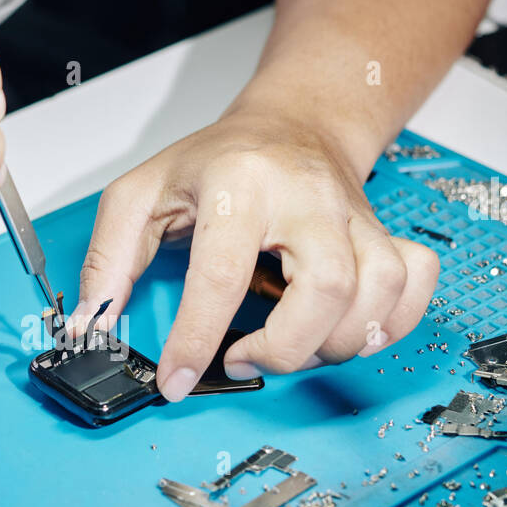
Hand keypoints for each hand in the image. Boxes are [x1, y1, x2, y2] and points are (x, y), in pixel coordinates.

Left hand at [72, 107, 438, 400]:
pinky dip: (391, 324)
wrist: (290, 125)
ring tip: (289, 347)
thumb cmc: (215, 163)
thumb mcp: (141, 195)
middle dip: (285, 348)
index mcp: (239, 184)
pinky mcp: (385, 235)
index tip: (176, 381)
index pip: (223, 274)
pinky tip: (347, 331)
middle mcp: (307, 199)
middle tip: (243, 359)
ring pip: (377, 293)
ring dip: (335, 343)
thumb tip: (92, 325)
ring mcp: (355, 217)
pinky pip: (414, 286)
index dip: (197, 339)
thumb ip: (108, 259)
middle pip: (328, 287)